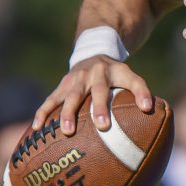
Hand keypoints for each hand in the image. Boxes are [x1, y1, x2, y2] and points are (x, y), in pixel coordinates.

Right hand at [32, 55, 152, 134]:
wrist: (92, 54)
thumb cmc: (115, 74)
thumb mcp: (130, 77)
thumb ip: (141, 91)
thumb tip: (149, 109)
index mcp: (115, 72)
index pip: (131, 81)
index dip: (140, 93)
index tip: (146, 107)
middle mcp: (94, 74)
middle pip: (96, 90)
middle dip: (98, 108)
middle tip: (102, 126)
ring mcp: (75, 80)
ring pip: (70, 96)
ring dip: (67, 113)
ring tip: (66, 131)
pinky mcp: (61, 86)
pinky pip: (50, 100)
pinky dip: (42, 113)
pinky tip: (37, 129)